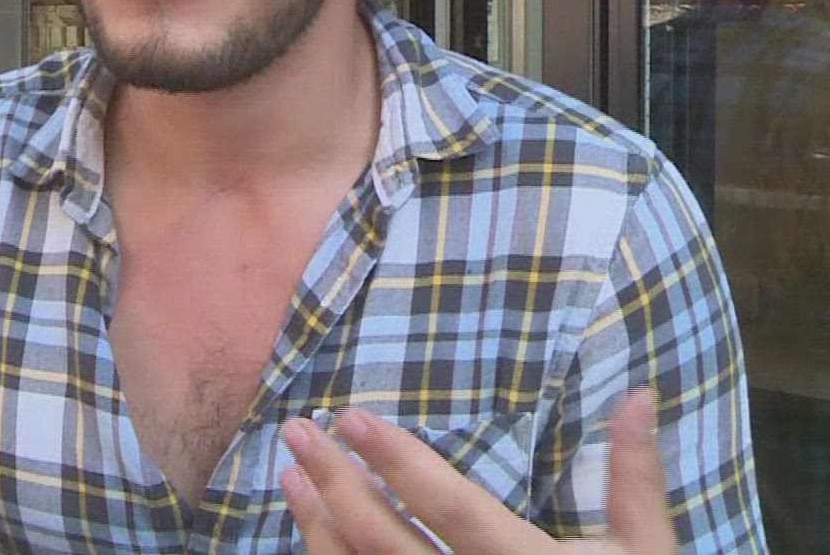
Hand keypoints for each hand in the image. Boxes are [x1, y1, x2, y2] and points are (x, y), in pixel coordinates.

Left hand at [279, 388, 674, 553]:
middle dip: (337, 482)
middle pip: (388, 541)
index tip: (351, 416)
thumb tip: (638, 395)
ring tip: (291, 471)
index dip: (401, 464)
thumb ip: (633, 479)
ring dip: (320, 523)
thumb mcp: (644, 552)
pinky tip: (311, 524)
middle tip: (297, 429)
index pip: (452, 510)